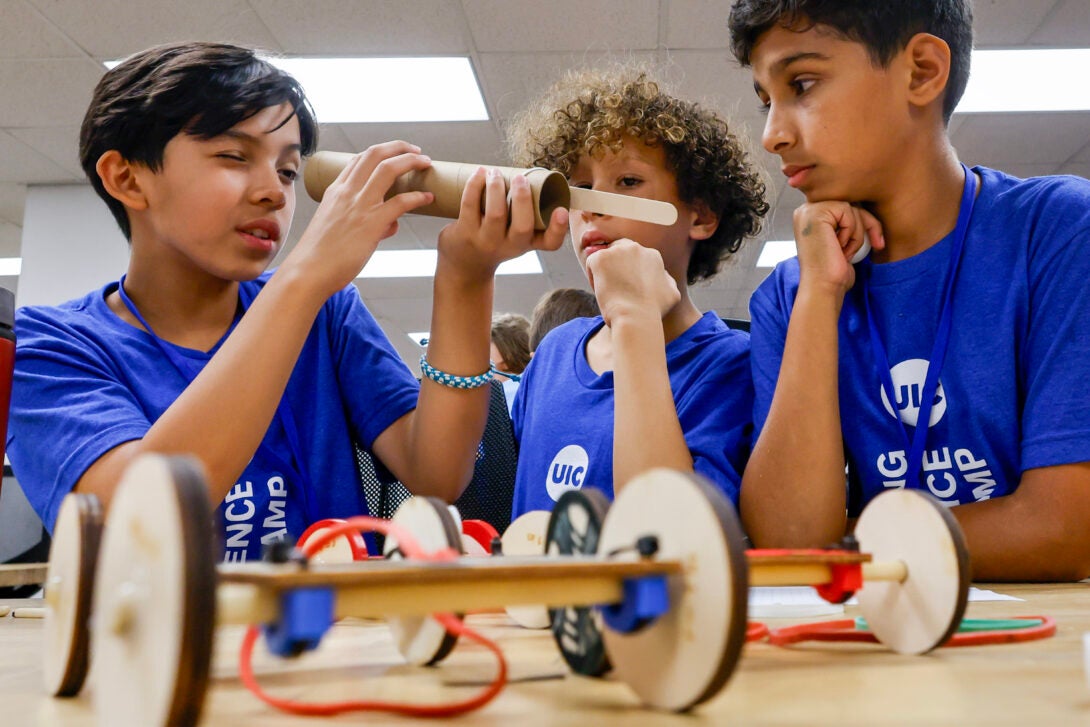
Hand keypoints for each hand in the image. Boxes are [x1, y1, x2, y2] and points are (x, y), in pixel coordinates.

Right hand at [286, 141, 435, 295]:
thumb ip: (368, 223)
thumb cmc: (321, 257)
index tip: (395, 152)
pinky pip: (401, 202)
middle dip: (399, 146)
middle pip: (375, 154)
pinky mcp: (372, 223)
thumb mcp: (338, 229)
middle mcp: (347, 192)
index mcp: (335, 191)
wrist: (308, 272)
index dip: (380, 151)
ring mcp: (360, 205)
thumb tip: (392, 225)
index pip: (358, 159)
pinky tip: (428, 198)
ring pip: (389, 168)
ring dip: (411, 161)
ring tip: (426, 162)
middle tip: (416, 150)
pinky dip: (418, 197)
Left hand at [436, 167, 567, 284]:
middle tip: (520, 178)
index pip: (550, 243)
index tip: (561, 211)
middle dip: (522, 198)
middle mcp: (509, 246)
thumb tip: (531, 175)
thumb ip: (527, 214)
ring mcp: (486, 241)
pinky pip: (470, 204)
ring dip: (496, 187)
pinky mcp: (465, 232)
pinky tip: (479, 173)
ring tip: (495, 172)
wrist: (465, 265)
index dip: (558, 228)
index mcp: (527, 244)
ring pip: (495, 213)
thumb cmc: (495, 243)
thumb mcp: (516, 238)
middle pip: (522, 227)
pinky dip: (475, 185)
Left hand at [585, 239, 679, 325]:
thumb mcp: (672, 293)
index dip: (629, 270)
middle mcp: (636, 248)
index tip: (627, 285)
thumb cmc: (653, 311)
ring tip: (609, 292)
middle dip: (615, 266)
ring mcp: (617, 251)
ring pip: (605, 257)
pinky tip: (600, 292)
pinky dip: (593, 277)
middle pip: (619, 251)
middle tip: (615, 287)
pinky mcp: (600, 258)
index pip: (635, 256)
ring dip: (605, 272)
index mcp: (653, 255)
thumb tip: (663, 275)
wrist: (636, 317)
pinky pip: (592, 264)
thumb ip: (666, 280)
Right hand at [792, 201, 884, 296]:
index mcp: (810, 216)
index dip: (863, 221)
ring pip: (851, 207)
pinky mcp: (816, 213)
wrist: (823, 287)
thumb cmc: (833, 271)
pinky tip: (839, 247)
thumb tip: (866, 206)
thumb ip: (847, 221)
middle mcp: (806, 211)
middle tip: (877, 244)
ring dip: (856, 232)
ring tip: (844, 251)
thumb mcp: (842, 239)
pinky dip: (851, 232)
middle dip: (867, 223)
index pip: (845, 206)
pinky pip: (848, 211)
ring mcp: (809, 211)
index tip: (877, 241)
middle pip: (850, 202)